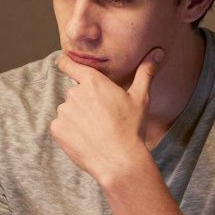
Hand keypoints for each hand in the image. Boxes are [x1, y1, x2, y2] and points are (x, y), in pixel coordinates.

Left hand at [51, 47, 163, 185]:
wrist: (119, 161)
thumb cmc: (131, 128)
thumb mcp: (140, 98)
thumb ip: (145, 72)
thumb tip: (158, 52)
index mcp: (93, 82)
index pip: (68, 64)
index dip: (65, 62)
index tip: (64, 63)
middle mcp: (74, 93)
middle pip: (75, 92)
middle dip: (85, 101)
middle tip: (102, 117)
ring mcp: (63, 112)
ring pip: (68, 110)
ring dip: (77, 117)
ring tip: (96, 131)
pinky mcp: (57, 129)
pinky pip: (61, 126)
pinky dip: (70, 131)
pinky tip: (86, 139)